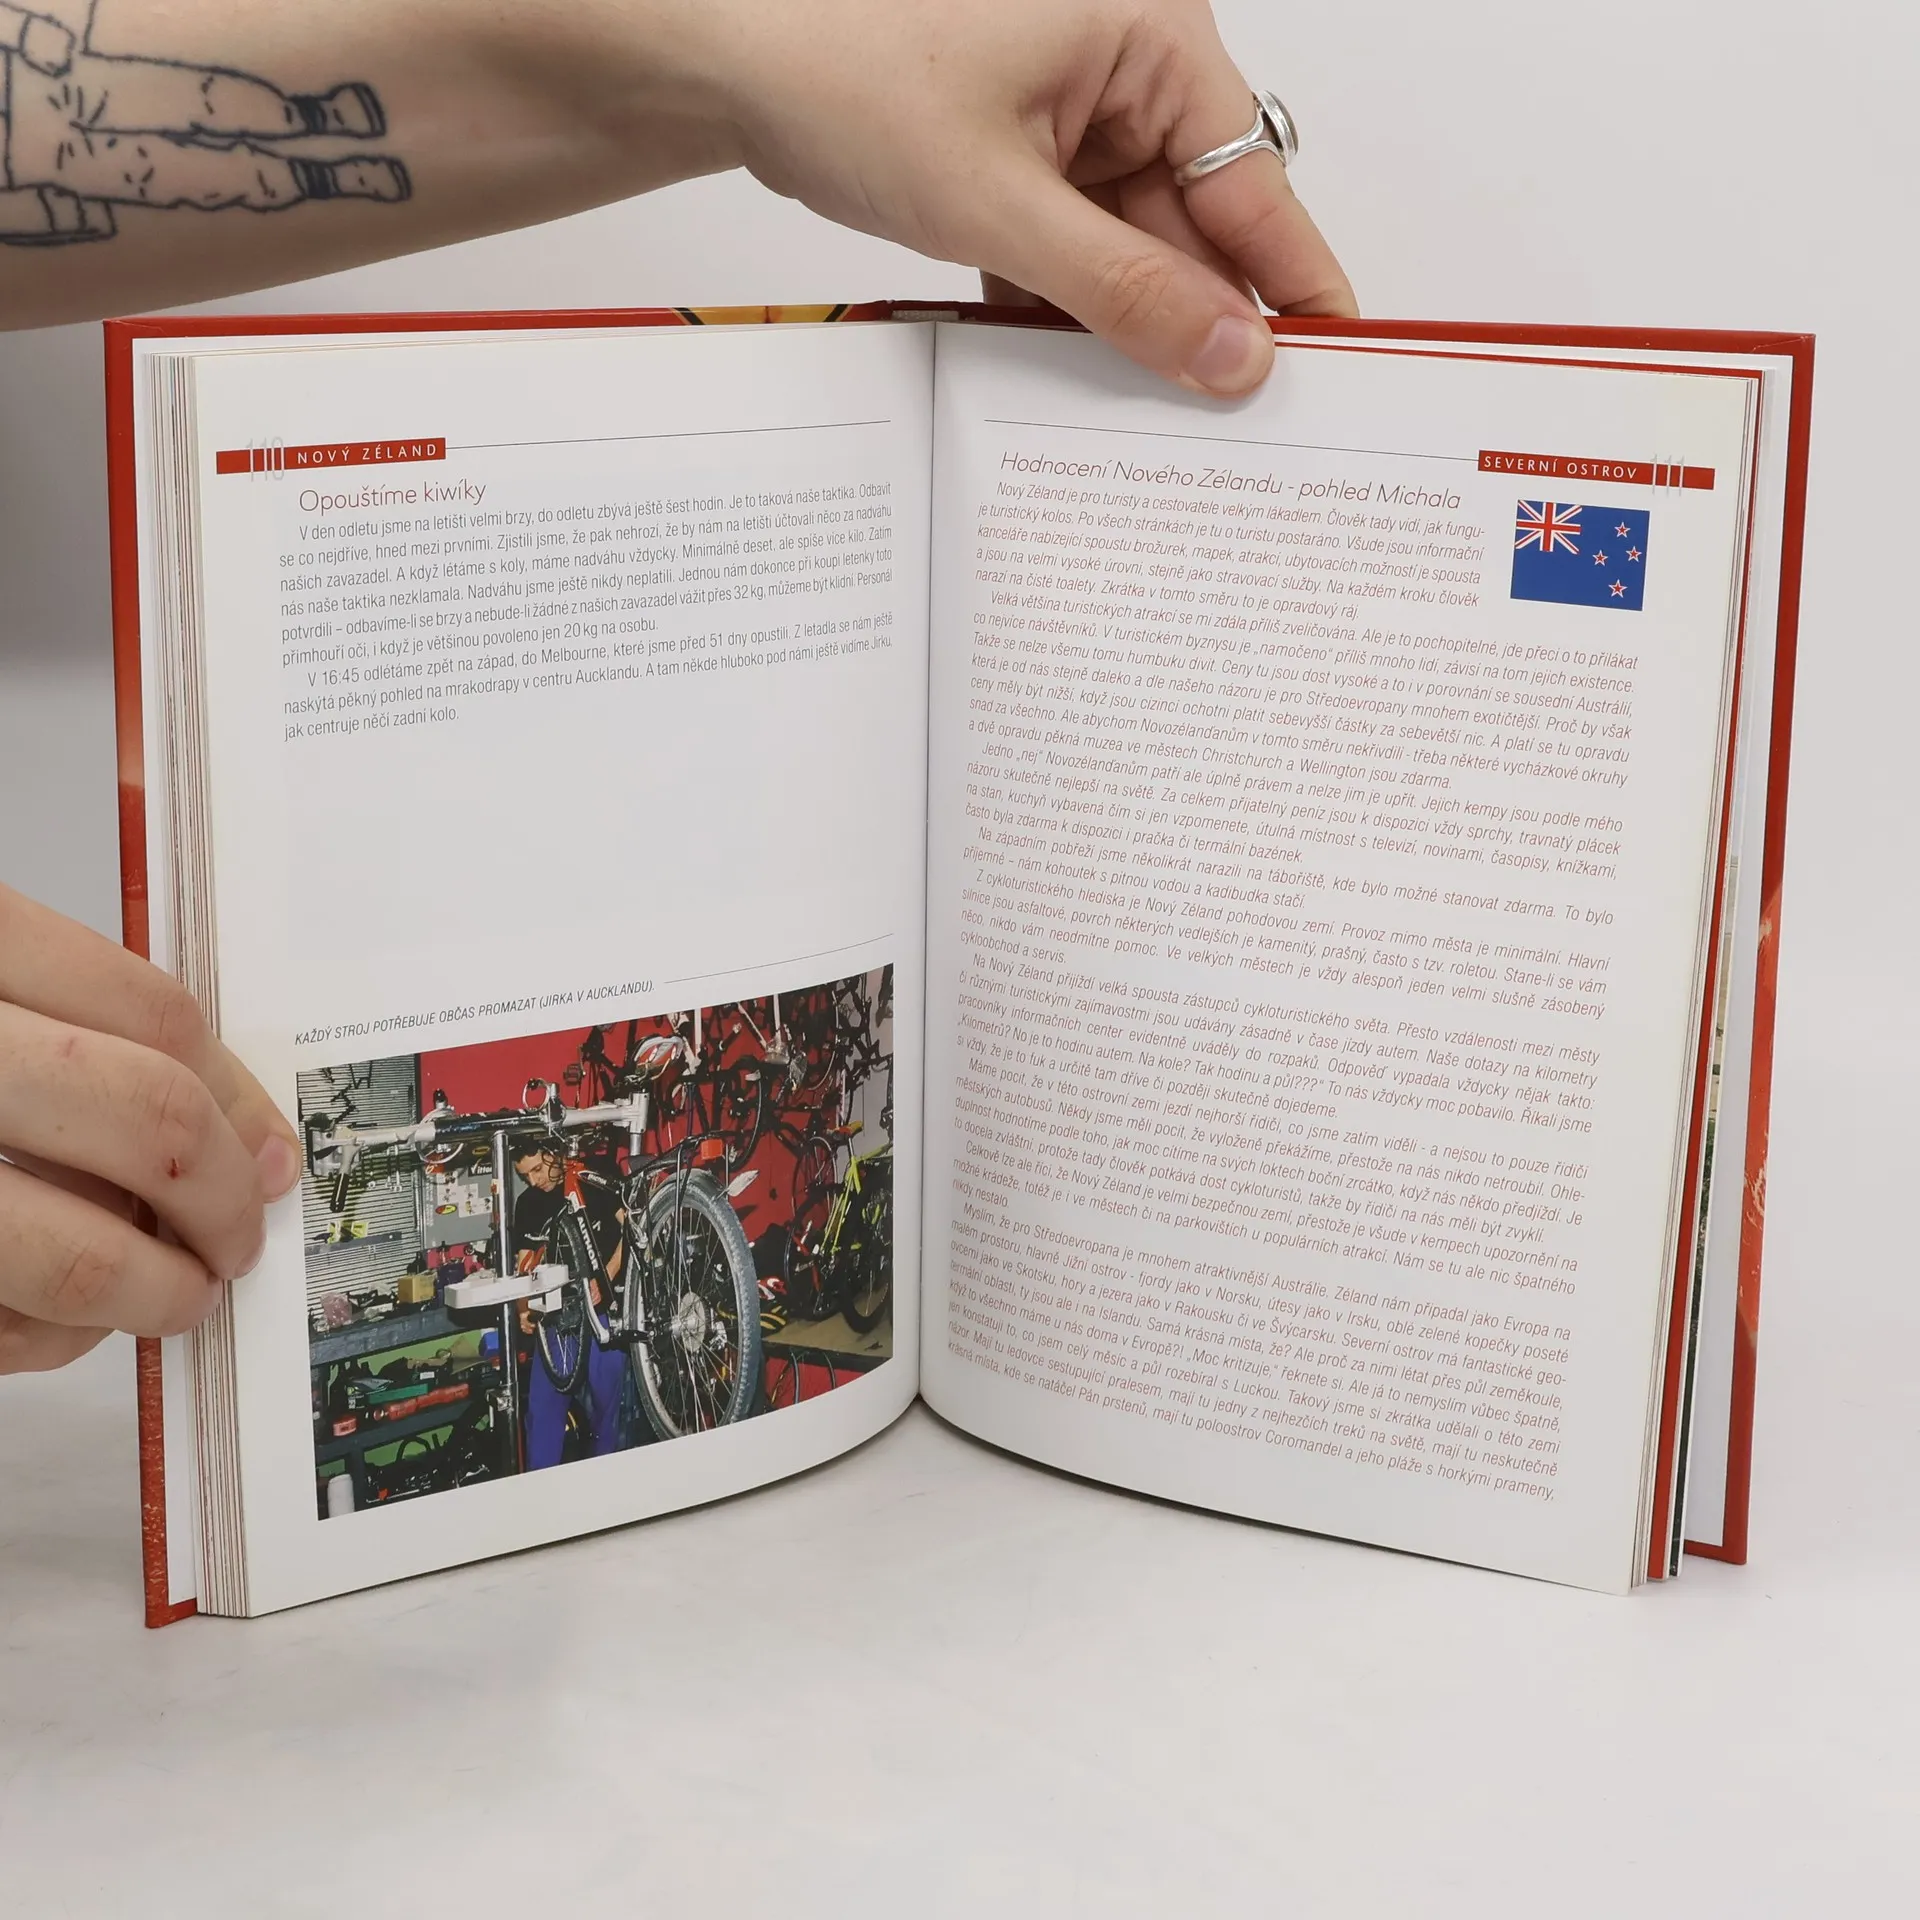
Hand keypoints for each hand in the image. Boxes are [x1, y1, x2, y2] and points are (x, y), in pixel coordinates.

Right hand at [0, 883, 301, 1372]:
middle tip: (237, 1242)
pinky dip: (45, 1339)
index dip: (238, 1100)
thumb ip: (79, 1035)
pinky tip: (48, 1319)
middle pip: (148, 1124)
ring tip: (172, 1297)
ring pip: (73, 1258)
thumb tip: (252, 1143)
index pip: (152, 1015)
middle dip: (223, 1202)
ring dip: (153, 1294)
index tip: (272, 1156)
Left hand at [679, 0, 1354, 393]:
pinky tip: (1058, 366)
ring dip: (1120, 322)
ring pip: (1132, 245)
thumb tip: (1231, 356)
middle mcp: (1125, 65)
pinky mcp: (1025, 155)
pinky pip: (1074, 245)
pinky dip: (1064, 302)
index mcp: (1150, 35)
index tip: (1330, 363)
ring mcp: (1072, 113)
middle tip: (1218, 423)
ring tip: (1132, 410)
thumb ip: (1123, 289)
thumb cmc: (846, 74)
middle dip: (1193, 319)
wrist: (725, 58)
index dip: (1292, 281)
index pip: (1255, 180)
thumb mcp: (999, 204)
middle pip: (1196, 223)